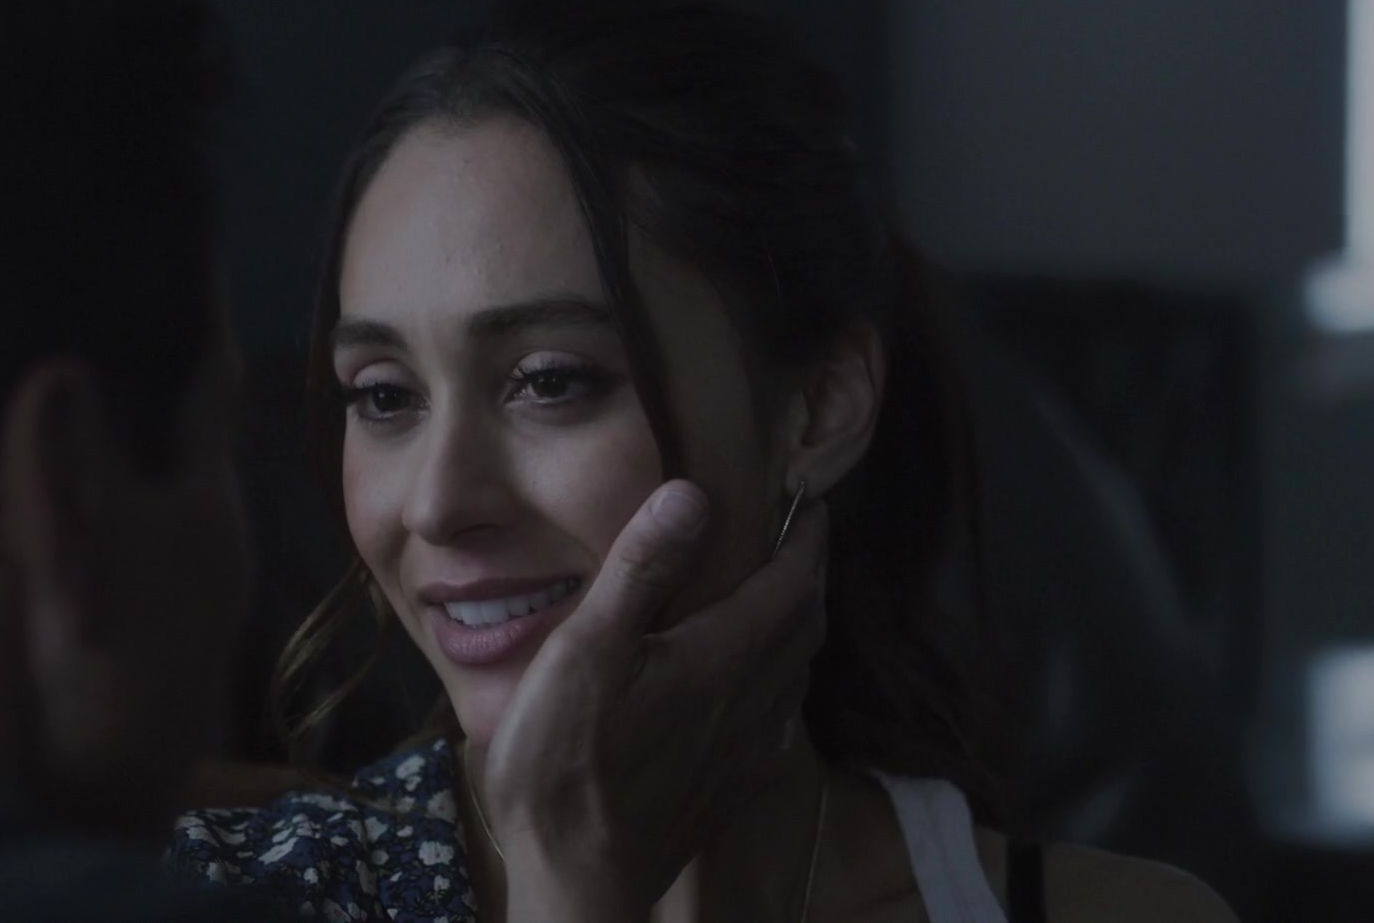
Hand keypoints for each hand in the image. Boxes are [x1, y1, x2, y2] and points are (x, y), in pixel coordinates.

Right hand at [482, 480, 826, 921]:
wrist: (578, 880)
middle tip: (793, 538)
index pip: (792, 581)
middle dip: (806, 574)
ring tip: (777, 596)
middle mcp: (754, 698)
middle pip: (805, 623)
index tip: (807, 500)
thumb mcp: (585, 651)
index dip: (806, 536)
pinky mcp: (733, 784)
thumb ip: (640, 570)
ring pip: (797, 670)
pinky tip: (758, 685)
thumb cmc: (566, 763)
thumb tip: (691, 493)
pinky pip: (780, 718)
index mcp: (724, 656)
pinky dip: (782, 679)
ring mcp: (749, 747)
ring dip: (798, 624)